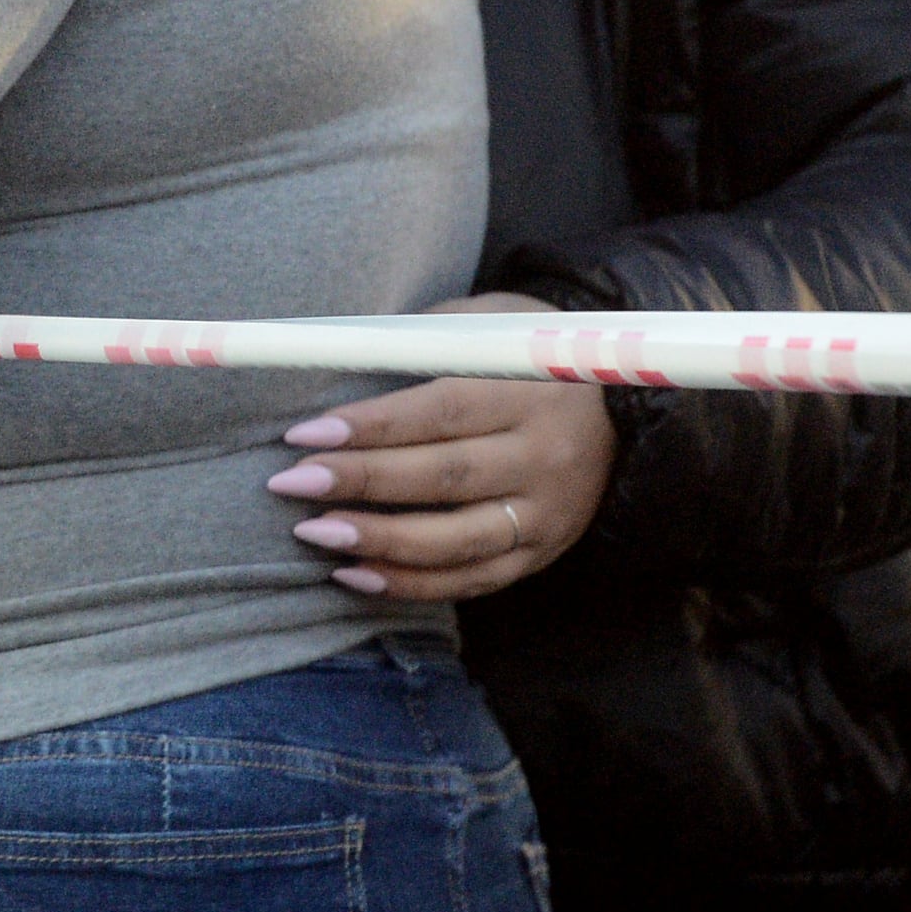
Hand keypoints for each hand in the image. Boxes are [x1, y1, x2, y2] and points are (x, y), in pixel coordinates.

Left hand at [267, 294, 616, 601]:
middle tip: (290, 484)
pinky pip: (472, 581)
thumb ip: (422, 345)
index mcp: (534, 392)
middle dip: (361, 483)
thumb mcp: (485, 328)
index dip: (371, 426)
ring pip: (457, 541)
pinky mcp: (542, 554)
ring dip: (379, 541)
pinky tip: (352, 572)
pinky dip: (410, 583)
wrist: (619, 405)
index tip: (303, 435)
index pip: (443, 411)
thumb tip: (329, 363)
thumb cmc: (522, 356)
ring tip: (312, 532)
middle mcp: (548, 458)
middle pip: (445, 477)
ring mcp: (548, 514)